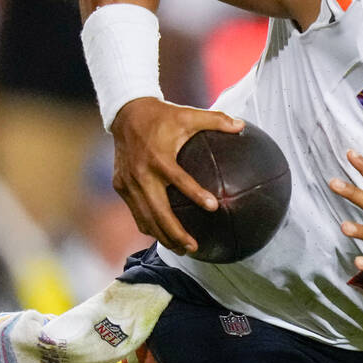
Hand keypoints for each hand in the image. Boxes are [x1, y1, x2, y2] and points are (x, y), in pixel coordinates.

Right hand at [110, 97, 243, 253]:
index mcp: (159, 158)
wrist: (125, 113)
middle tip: (193, 247)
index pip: (179, 180)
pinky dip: (148, 225)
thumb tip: (242, 125)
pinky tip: (162, 234)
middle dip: (175, 233)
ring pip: (145, 218)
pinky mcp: (120, 186)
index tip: (214, 207)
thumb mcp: (189, 114)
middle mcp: (142, 174)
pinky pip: (136, 212)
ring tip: (181, 249)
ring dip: (162, 236)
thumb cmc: (162, 115)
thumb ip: (216, 120)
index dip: (196, 194)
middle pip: (158, 212)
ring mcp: (128, 183)